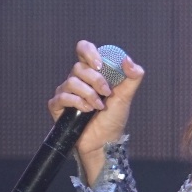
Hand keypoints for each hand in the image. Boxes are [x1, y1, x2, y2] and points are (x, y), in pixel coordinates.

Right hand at [47, 40, 144, 183]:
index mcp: (92, 72)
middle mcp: (78, 79)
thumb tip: (127, 60)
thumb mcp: (127, 96)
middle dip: (96, 80)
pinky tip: (86, 111)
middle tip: (107, 93)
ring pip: (71, 82)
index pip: (84, 49)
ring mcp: (66, 92)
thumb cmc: (114, 119)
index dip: (89, 52)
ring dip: (89, 95)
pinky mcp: (58, 106)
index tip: (100, 64)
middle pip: (79, 67)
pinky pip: (62, 97)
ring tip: (98, 107)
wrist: (105, 142)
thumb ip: (133, 77)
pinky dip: (77, 103)